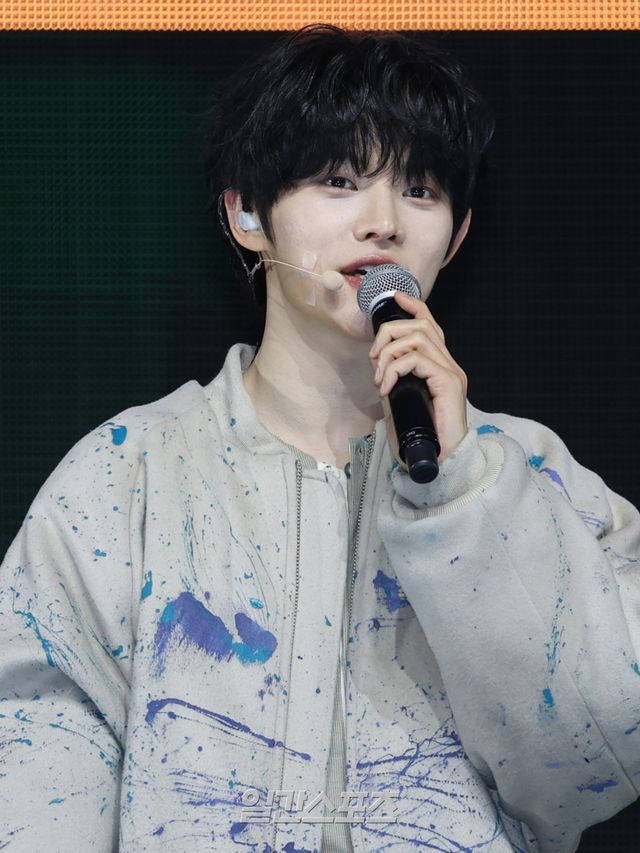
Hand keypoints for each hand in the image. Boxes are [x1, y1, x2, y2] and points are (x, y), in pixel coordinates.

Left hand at [368, 291, 467, 464]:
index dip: (413, 305)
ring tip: (379, 378)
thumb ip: (395, 383)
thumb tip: (379, 368)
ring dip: (389, 354)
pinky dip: (395, 368)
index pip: (431, 324)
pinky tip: (387, 387)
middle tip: (373, 359)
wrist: (442, 462)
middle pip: (422, 324)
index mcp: (441, 367)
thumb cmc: (421, 438)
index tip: (395, 298)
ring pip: (418, 338)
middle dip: (390, 333)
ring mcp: (452, 373)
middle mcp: (450, 366)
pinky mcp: (449, 383)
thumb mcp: (401, 404)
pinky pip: (418, 359)